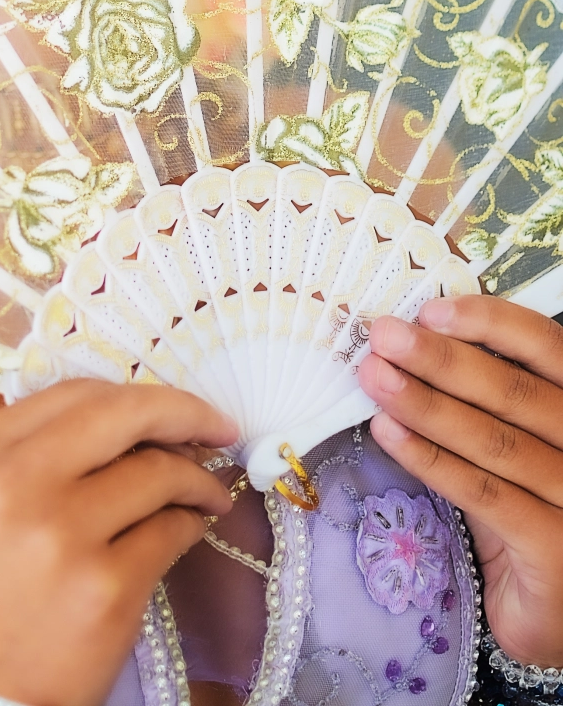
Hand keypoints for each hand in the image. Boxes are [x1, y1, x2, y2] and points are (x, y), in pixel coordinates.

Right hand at [0, 379, 236, 705]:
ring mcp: (61, 535)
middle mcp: (13, 482)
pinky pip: (172, 530)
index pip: (78, 391)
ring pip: (158, 471)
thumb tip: (143, 416)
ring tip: (208, 491)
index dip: (138, 393)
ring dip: (197, 477)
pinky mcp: (105, 586)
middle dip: (186, 413)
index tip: (173, 408)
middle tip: (218, 428)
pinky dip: (192, 520)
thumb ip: (40, 443)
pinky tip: (191, 527)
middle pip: (123, 414)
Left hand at [357, 298, 562, 666]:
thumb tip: (410, 341)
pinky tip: (388, 432)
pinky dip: (431, 459)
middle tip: (382, 335)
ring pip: (495, 440)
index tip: (429, 310)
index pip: (547, 349)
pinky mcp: (553, 548)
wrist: (553, 607)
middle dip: (441, 358)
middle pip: (515, 391)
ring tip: (373, 376)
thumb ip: (483, 398)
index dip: (490, 324)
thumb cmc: (528, 509)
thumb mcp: (512, 444)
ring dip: (425, 403)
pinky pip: (484, 493)